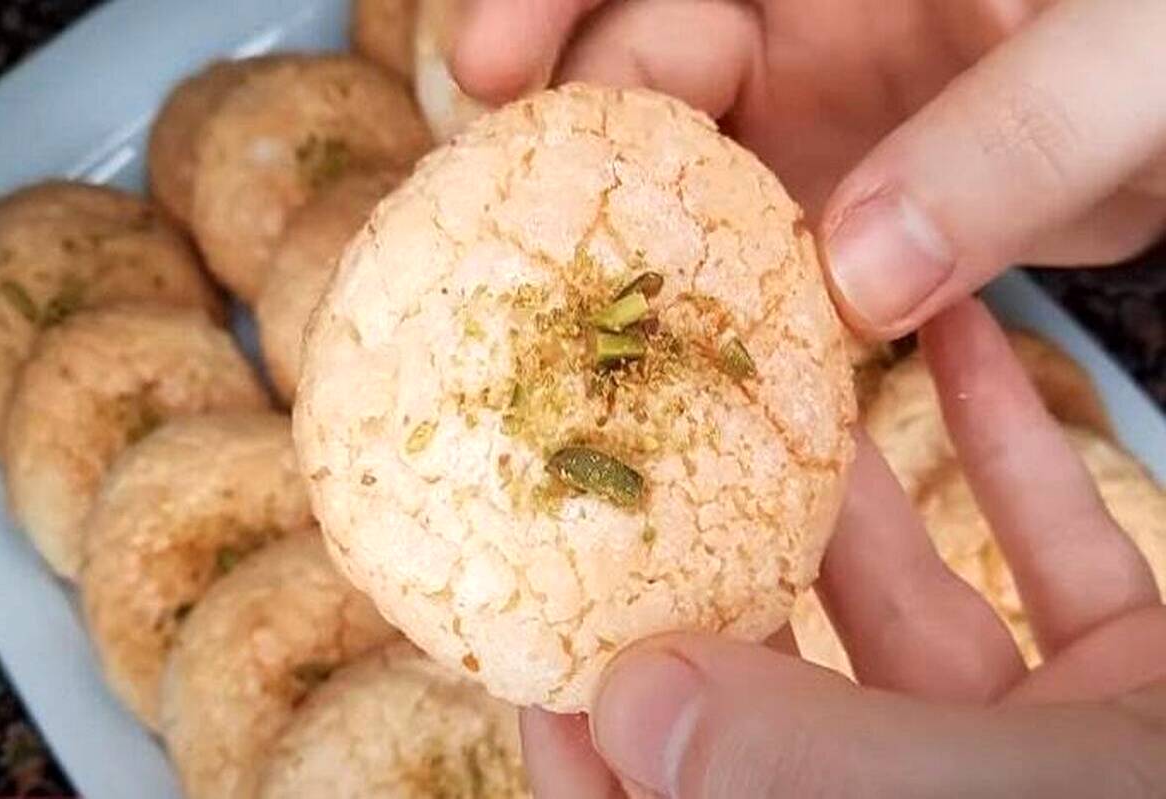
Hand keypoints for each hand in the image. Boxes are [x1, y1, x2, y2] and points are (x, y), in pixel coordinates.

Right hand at [453, 0, 1165, 338]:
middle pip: (635, 74)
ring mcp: (801, 130)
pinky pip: (743, 266)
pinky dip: (713, 318)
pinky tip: (685, 377)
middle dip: (572, 151)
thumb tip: (860, 282)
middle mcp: (790, 27)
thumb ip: (1010, 141)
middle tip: (520, 246)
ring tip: (581, 336)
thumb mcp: (1131, 58)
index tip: (484, 67)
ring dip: (634, 259)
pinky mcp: (828, 219)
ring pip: (675, 189)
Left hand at [515, 299, 1165, 797]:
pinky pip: (1056, 559)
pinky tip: (977, 348)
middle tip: (659, 438)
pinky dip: (1019, 455)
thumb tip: (620, 714)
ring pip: (914, 604)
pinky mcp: (1136, 685)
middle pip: (785, 690)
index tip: (544, 624)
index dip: (598, 740)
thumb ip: (811, 773)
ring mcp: (1042, 753)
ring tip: (793, 362)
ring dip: (861, 478)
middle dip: (727, 561)